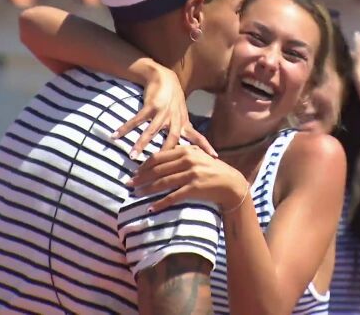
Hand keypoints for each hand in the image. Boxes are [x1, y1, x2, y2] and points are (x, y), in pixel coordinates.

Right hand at [110, 62, 216, 158]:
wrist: (164, 77)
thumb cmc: (173, 99)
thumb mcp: (182, 114)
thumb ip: (183, 131)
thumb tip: (189, 152)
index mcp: (184, 123)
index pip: (198, 137)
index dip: (205, 147)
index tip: (214, 157)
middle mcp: (175, 118)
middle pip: (172, 139)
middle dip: (166, 154)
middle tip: (159, 169)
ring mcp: (163, 112)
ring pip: (152, 131)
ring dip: (141, 144)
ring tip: (132, 156)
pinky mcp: (151, 105)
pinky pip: (137, 119)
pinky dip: (125, 127)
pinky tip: (114, 136)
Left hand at [128, 146, 247, 212]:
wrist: (230, 183)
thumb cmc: (212, 170)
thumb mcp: (197, 156)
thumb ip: (180, 155)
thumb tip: (159, 160)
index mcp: (186, 151)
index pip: (159, 157)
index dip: (144, 166)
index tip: (135, 173)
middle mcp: (188, 161)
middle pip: (158, 170)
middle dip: (141, 178)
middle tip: (129, 185)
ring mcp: (191, 174)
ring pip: (163, 183)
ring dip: (147, 190)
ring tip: (136, 195)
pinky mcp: (194, 188)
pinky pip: (173, 197)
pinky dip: (160, 203)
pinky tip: (151, 208)